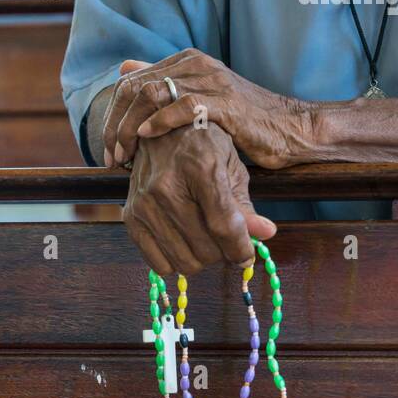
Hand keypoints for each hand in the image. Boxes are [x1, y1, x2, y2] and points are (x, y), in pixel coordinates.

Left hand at [103, 49, 314, 169]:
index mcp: (187, 62)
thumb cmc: (244, 121)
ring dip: (130, 128)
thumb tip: (123, 68)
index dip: (113, 116)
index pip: (131, 81)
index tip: (110, 148)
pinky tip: (148, 139)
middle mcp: (197, 65)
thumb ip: (164, 83)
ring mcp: (211, 81)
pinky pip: (183, 105)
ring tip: (125, 156)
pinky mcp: (226, 101)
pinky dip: (159, 122)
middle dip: (115, 125)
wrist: (290, 128)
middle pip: (135, 87)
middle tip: (111, 158)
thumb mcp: (200, 99)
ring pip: (151, 94)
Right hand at [123, 120, 275, 277]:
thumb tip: (266, 233)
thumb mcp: (231, 167)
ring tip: (205, 238)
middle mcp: (168, 187)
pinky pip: (159, 264)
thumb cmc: (203, 148)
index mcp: (201, 169)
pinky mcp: (131, 217)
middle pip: (206, 249)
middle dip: (223, 252)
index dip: (240, 249)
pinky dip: (177, 261)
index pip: (224, 225)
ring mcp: (145, 203)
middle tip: (224, 238)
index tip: (247, 256)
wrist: (160, 132)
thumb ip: (246, 205)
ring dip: (201, 258)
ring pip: (185, 262)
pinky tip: (183, 242)